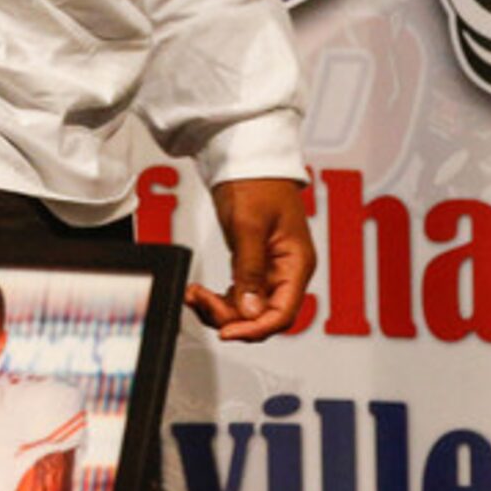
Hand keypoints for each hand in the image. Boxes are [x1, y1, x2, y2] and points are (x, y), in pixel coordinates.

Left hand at [184, 176, 315, 341]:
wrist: (248, 159)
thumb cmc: (256, 183)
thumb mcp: (249, 226)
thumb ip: (250, 271)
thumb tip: (251, 312)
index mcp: (297, 264)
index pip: (283, 313)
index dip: (255, 328)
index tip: (227, 332)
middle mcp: (288, 272)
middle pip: (264, 316)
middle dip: (231, 317)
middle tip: (199, 301)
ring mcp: (271, 270)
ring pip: (249, 309)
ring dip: (220, 310)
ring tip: (194, 296)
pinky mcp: (254, 265)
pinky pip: (239, 295)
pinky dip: (219, 299)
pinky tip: (199, 293)